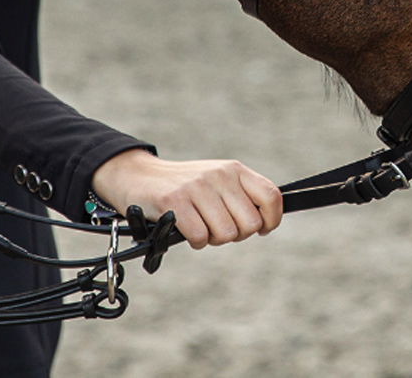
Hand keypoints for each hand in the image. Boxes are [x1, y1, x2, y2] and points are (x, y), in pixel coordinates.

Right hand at [91, 149, 282, 248]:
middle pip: (250, 223)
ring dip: (213, 239)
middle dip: (236, 235)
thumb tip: (267, 221)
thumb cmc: (185, 186)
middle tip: (218, 228)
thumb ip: (242, 196)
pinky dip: (195, 241)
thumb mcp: (218, 181)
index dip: (271, 220)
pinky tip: (185, 230)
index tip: (261, 230)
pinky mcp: (175, 201)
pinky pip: (200, 237)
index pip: (270, 195)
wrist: (140, 177)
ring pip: (226, 233)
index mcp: (234, 170)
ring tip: (200, 226)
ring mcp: (197, 187)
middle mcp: (219, 175)